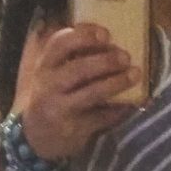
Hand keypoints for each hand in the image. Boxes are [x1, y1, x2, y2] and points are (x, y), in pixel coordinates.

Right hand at [13, 22, 140, 160]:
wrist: (35, 137)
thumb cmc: (50, 96)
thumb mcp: (50, 73)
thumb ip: (68, 54)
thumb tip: (105, 35)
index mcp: (45, 67)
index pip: (59, 44)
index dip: (83, 36)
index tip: (105, 34)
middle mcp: (49, 86)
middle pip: (78, 69)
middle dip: (105, 61)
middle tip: (126, 56)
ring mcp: (61, 109)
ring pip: (92, 93)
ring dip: (116, 82)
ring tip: (135, 74)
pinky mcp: (74, 129)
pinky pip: (101, 117)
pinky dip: (119, 109)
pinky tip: (133, 103)